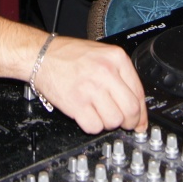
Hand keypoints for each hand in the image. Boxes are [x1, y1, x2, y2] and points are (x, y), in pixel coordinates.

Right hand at [33, 37, 147, 133]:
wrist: (41, 56)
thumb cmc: (68, 56)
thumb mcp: (101, 55)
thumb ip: (120, 76)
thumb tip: (136, 106)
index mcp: (116, 58)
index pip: (139, 92)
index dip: (141, 113)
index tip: (140, 122)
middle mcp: (106, 72)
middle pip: (131, 110)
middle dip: (129, 122)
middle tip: (124, 124)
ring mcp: (91, 88)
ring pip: (114, 121)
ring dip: (108, 123)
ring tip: (99, 114)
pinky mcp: (76, 103)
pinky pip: (94, 126)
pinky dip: (92, 126)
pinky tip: (87, 115)